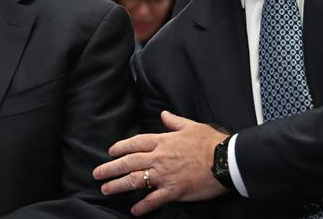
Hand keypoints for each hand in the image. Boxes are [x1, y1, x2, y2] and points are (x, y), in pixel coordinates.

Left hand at [92, 111, 229, 215]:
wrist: (225, 159)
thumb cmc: (210, 141)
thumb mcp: (190, 126)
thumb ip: (174, 121)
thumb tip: (164, 114)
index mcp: (162, 140)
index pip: (135, 143)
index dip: (120, 147)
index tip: (111, 152)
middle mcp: (159, 157)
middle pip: (128, 162)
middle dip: (110, 168)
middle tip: (97, 174)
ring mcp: (164, 175)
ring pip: (135, 180)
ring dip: (118, 185)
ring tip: (105, 189)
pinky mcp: (173, 190)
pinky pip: (153, 199)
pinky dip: (142, 205)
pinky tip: (133, 210)